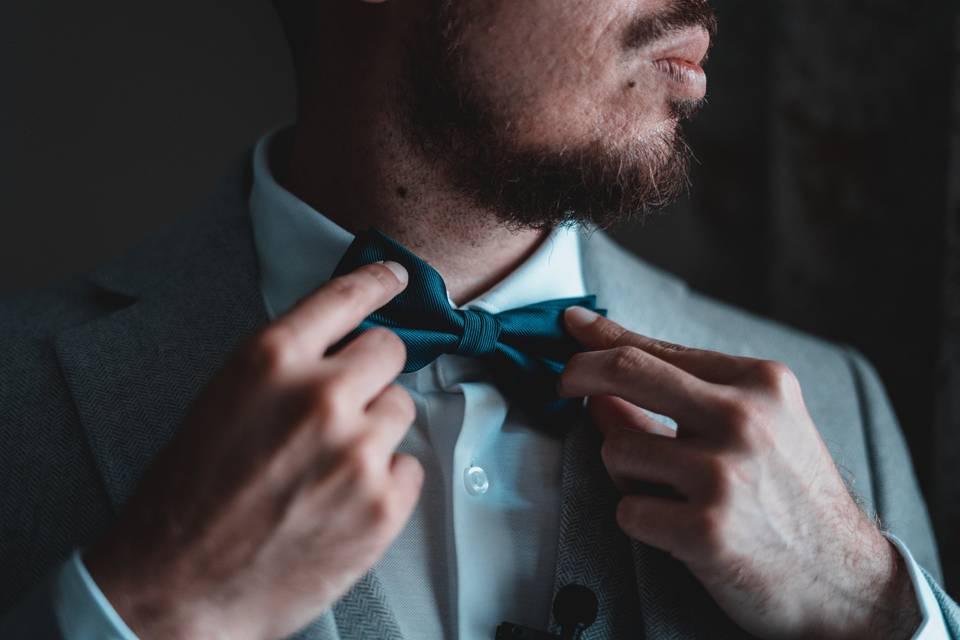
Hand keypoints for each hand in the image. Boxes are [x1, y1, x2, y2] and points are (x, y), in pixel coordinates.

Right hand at [84, 262, 423, 639]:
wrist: (176, 588)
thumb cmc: (187, 500)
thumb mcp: (222, 401)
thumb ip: (283, 367)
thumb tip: (337, 347)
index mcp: (270, 362)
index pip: (344, 298)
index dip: (376, 282)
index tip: (396, 277)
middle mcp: (320, 397)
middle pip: (390, 350)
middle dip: (370, 372)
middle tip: (343, 405)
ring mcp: (358, 452)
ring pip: (402, 408)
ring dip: (375, 428)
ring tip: (328, 465)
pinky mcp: (383, 505)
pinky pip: (410, 466)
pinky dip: (385, 481)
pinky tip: (341, 500)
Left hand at [559, 307, 919, 639]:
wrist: (847, 580)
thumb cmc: (794, 498)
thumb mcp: (761, 426)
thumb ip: (687, 397)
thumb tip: (604, 380)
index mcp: (760, 383)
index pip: (658, 349)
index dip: (604, 337)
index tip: (573, 326)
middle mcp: (744, 419)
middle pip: (626, 372)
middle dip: (578, 372)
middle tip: (563, 384)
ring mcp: (725, 474)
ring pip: (617, 450)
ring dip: (626, 473)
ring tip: (671, 493)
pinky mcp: (707, 528)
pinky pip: (628, 511)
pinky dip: (641, 521)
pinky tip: (679, 530)